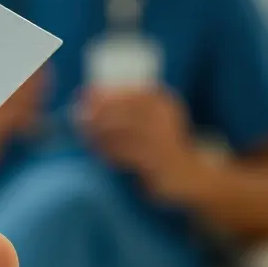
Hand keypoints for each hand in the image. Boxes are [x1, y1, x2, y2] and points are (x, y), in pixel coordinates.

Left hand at [78, 86, 205, 201]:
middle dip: (98, 112)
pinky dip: (109, 152)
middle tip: (78, 117)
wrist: (188, 174)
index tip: (84, 95)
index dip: (105, 93)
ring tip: (85, 135)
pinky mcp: (157, 163)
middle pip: (126, 111)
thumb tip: (88, 96)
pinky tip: (99, 152)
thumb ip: (127, 105)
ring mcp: (163, 141)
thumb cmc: (160, 142)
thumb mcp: (152, 116)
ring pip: (123, 133)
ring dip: (99, 133)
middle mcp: (166, 118)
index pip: (132, 92)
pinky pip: (126, 155)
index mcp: (164, 102)